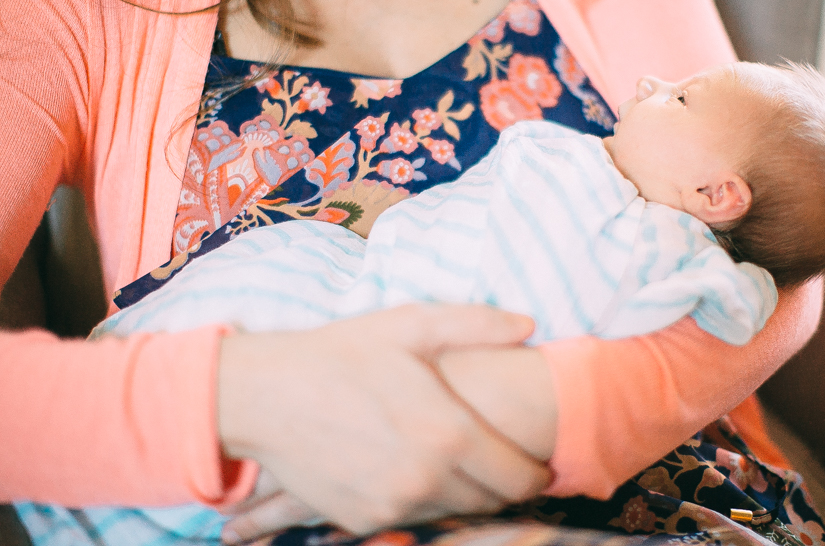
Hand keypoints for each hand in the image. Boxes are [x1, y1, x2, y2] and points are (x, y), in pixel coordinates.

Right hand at [218, 303, 550, 534]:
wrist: (264, 396)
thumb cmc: (341, 355)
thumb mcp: (410, 325)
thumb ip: (476, 324)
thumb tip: (528, 327)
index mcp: (448, 434)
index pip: (518, 477)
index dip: (536, 474)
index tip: (541, 466)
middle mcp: (426, 480)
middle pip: (491, 502)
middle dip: (505, 486)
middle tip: (506, 464)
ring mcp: (392, 506)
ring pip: (453, 514)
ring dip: (467, 495)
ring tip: (464, 466)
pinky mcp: (361, 520)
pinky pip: (410, 520)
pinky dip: (423, 502)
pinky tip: (416, 472)